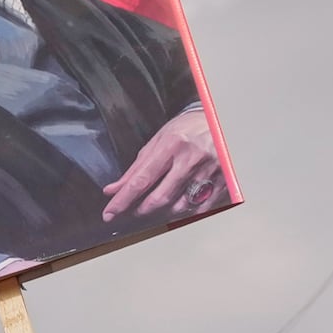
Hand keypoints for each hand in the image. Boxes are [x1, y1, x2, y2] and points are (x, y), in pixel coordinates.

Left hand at [104, 106, 225, 220]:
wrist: (220, 119)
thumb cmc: (187, 129)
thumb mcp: (158, 141)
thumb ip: (136, 168)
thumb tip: (113, 189)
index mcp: (171, 146)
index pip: (141, 180)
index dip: (123, 200)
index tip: (110, 213)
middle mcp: (191, 159)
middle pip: (160, 198)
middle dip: (141, 210)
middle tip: (133, 211)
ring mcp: (208, 171)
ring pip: (180, 206)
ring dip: (163, 212)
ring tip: (157, 204)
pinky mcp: (223, 180)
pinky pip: (200, 207)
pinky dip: (186, 211)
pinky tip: (179, 205)